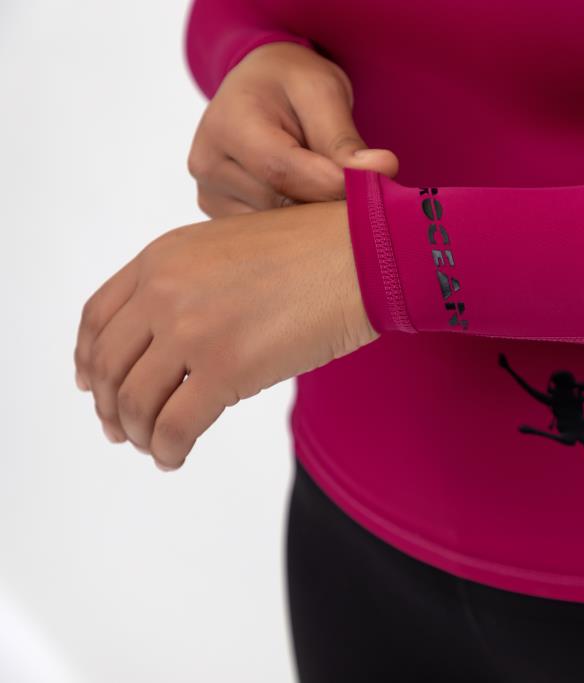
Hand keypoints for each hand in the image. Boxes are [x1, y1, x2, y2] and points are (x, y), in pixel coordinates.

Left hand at [73, 201, 378, 469]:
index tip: (91, 386)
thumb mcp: (231, 247)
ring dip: (138, 433)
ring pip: (135, 402)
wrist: (364, 254)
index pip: (97, 318)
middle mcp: (164, 291)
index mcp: (162, 258)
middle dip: (109, 407)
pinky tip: (174, 457)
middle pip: (109, 365)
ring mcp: (191, 330)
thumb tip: (176, 336)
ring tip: (154, 447)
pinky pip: (175, 426)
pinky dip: (166, 450)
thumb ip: (191, 280)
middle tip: (120, 431)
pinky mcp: (226, 369)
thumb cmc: (316, 248)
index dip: (88, 360)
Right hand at [187, 41, 398, 217]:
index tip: (375, 185)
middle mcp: (209, 164)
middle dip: (329, 202)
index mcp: (227, 124)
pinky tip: (315, 203)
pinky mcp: (222, 216)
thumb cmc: (291, 82)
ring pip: (279, 226)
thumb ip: (344, 138)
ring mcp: (211, 195)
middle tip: (368, 194)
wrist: (260, 87)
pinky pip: (271, 234)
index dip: (332, 185)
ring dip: (316, 216)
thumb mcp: (322, 92)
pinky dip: (301, 226)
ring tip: (336, 189)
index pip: (281, 170)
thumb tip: (380, 172)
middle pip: (282, 202)